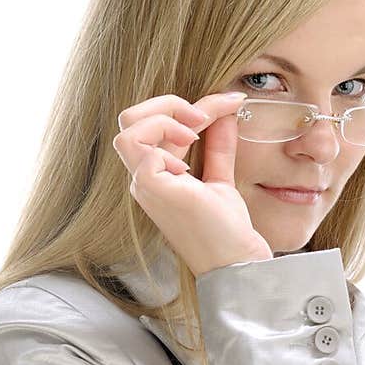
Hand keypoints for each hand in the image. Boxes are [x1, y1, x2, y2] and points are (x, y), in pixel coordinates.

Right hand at [112, 90, 272, 277]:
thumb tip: (226, 110)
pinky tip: (191, 164)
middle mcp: (144, 179)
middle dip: (168, 105)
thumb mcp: (220, 177)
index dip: (186, 106)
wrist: (235, 260)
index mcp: (155, 174)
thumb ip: (218, 145)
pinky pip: (142, 150)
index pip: (152, 123)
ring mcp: (145, 186)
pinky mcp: (152, 190)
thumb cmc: (226, 230)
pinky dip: (168, 144)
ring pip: (129, 129)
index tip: (227, 104)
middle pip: (130, 119)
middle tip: (204, 117)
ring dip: (165, 119)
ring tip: (197, 132)